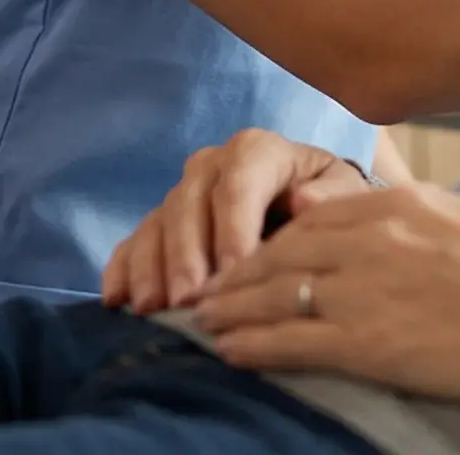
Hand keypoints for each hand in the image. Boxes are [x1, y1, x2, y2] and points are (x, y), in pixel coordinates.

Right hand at [102, 128, 384, 310]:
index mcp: (258, 151)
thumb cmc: (327, 203)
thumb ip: (329, 199)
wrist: (310, 207)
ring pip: (157, 223)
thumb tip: (304, 199)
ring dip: (151, 267)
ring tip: (152, 308)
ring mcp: (182, 194)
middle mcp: (212, 165)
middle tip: (189, 301)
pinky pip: (133, 241)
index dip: (233, 228)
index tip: (234, 273)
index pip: (239, 183)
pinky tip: (116, 300)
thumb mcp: (343, 196)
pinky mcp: (160, 224)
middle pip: (189, 204)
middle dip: (187, 255)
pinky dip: (123, 269)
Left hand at [194, 184, 459, 413]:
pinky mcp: (368, 344)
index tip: (252, 254)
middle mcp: (374, 240)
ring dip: (232, 309)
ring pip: (274, 295)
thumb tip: (390, 210)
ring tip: (205, 323)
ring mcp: (366, 292)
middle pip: (282, 253)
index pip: (315, 216)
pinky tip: (229, 352)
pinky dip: (251, 346)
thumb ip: (420, 210)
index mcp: (404, 205)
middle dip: (238, 273)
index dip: (274, 238)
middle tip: (208, 290)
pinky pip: (289, 341)